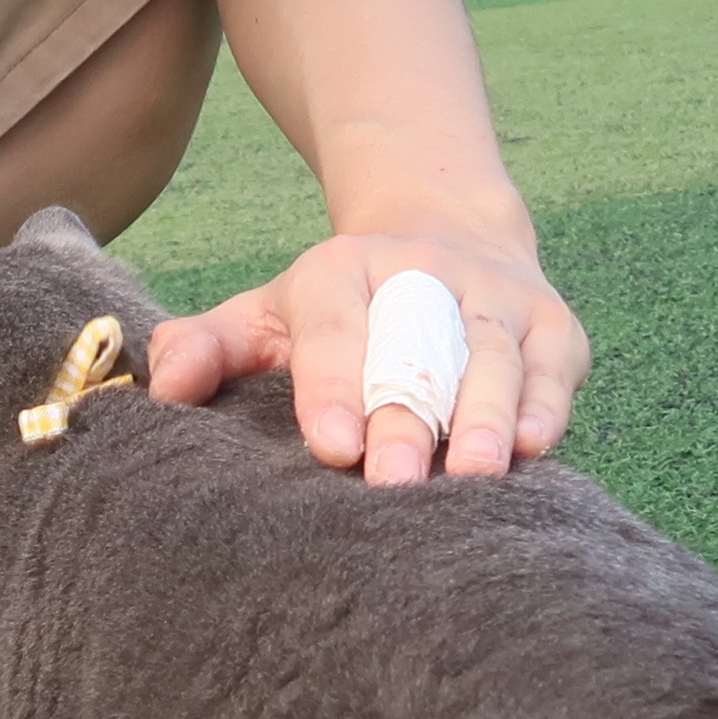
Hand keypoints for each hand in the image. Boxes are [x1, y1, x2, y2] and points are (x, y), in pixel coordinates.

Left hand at [146, 212, 584, 484]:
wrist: (445, 236)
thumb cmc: (340, 309)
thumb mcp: (268, 314)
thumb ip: (209, 347)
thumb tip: (164, 389)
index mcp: (343, 272)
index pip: (336, 326)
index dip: (333, 386)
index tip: (332, 446)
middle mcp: (425, 274)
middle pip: (417, 347)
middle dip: (407, 415)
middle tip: (394, 482)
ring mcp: (495, 297)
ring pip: (492, 353)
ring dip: (483, 412)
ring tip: (472, 473)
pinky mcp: (553, 324)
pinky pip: (552, 364)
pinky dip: (544, 402)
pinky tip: (531, 446)